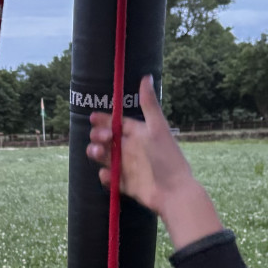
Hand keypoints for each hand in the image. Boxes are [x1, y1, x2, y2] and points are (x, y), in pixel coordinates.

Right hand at [87, 75, 222, 248]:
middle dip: (98, 136)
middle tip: (100, 137)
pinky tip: (108, 174)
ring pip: (104, 158)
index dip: (104, 120)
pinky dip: (106, 177)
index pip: (118, 124)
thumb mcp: (157, 128)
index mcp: (140, 135)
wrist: (174, 191)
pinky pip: (110, 179)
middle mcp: (132, 150)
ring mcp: (128, 168)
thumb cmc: (167, 158)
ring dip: (96, 153)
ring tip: (97, 153)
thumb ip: (149, 104)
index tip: (93, 117)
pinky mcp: (126, 185)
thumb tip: (146, 76)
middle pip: (107, 140)